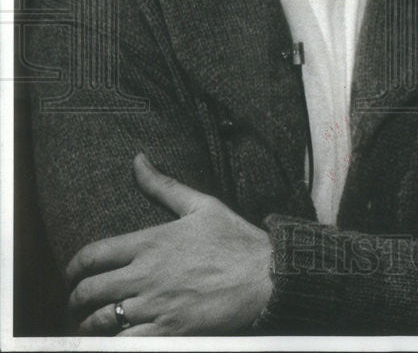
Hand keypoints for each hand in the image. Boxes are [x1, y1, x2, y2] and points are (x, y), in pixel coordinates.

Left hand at [67, 153, 272, 335]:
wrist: (268, 274)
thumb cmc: (236, 239)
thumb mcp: (201, 204)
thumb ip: (163, 186)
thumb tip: (138, 160)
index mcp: (150, 241)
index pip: (91, 256)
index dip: (72, 269)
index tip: (72, 276)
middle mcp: (146, 274)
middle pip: (88, 291)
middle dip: (76, 300)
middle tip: (79, 304)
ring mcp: (156, 304)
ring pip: (102, 320)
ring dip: (91, 324)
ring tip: (96, 324)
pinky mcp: (169, 330)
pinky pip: (126, 343)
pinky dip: (116, 343)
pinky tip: (120, 338)